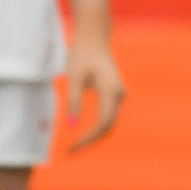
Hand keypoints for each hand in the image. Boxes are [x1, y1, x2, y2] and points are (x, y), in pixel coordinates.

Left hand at [61, 33, 123, 151]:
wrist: (94, 38)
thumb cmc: (82, 55)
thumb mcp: (74, 77)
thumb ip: (74, 101)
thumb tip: (72, 126)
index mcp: (111, 90)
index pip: (102, 123)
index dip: (88, 138)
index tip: (72, 147)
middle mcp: (119, 94)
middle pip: (109, 126)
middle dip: (91, 140)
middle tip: (71, 151)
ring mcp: (119, 94)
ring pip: (110, 122)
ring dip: (95, 135)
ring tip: (76, 145)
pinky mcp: (114, 93)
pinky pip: (108, 116)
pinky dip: (97, 127)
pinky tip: (84, 133)